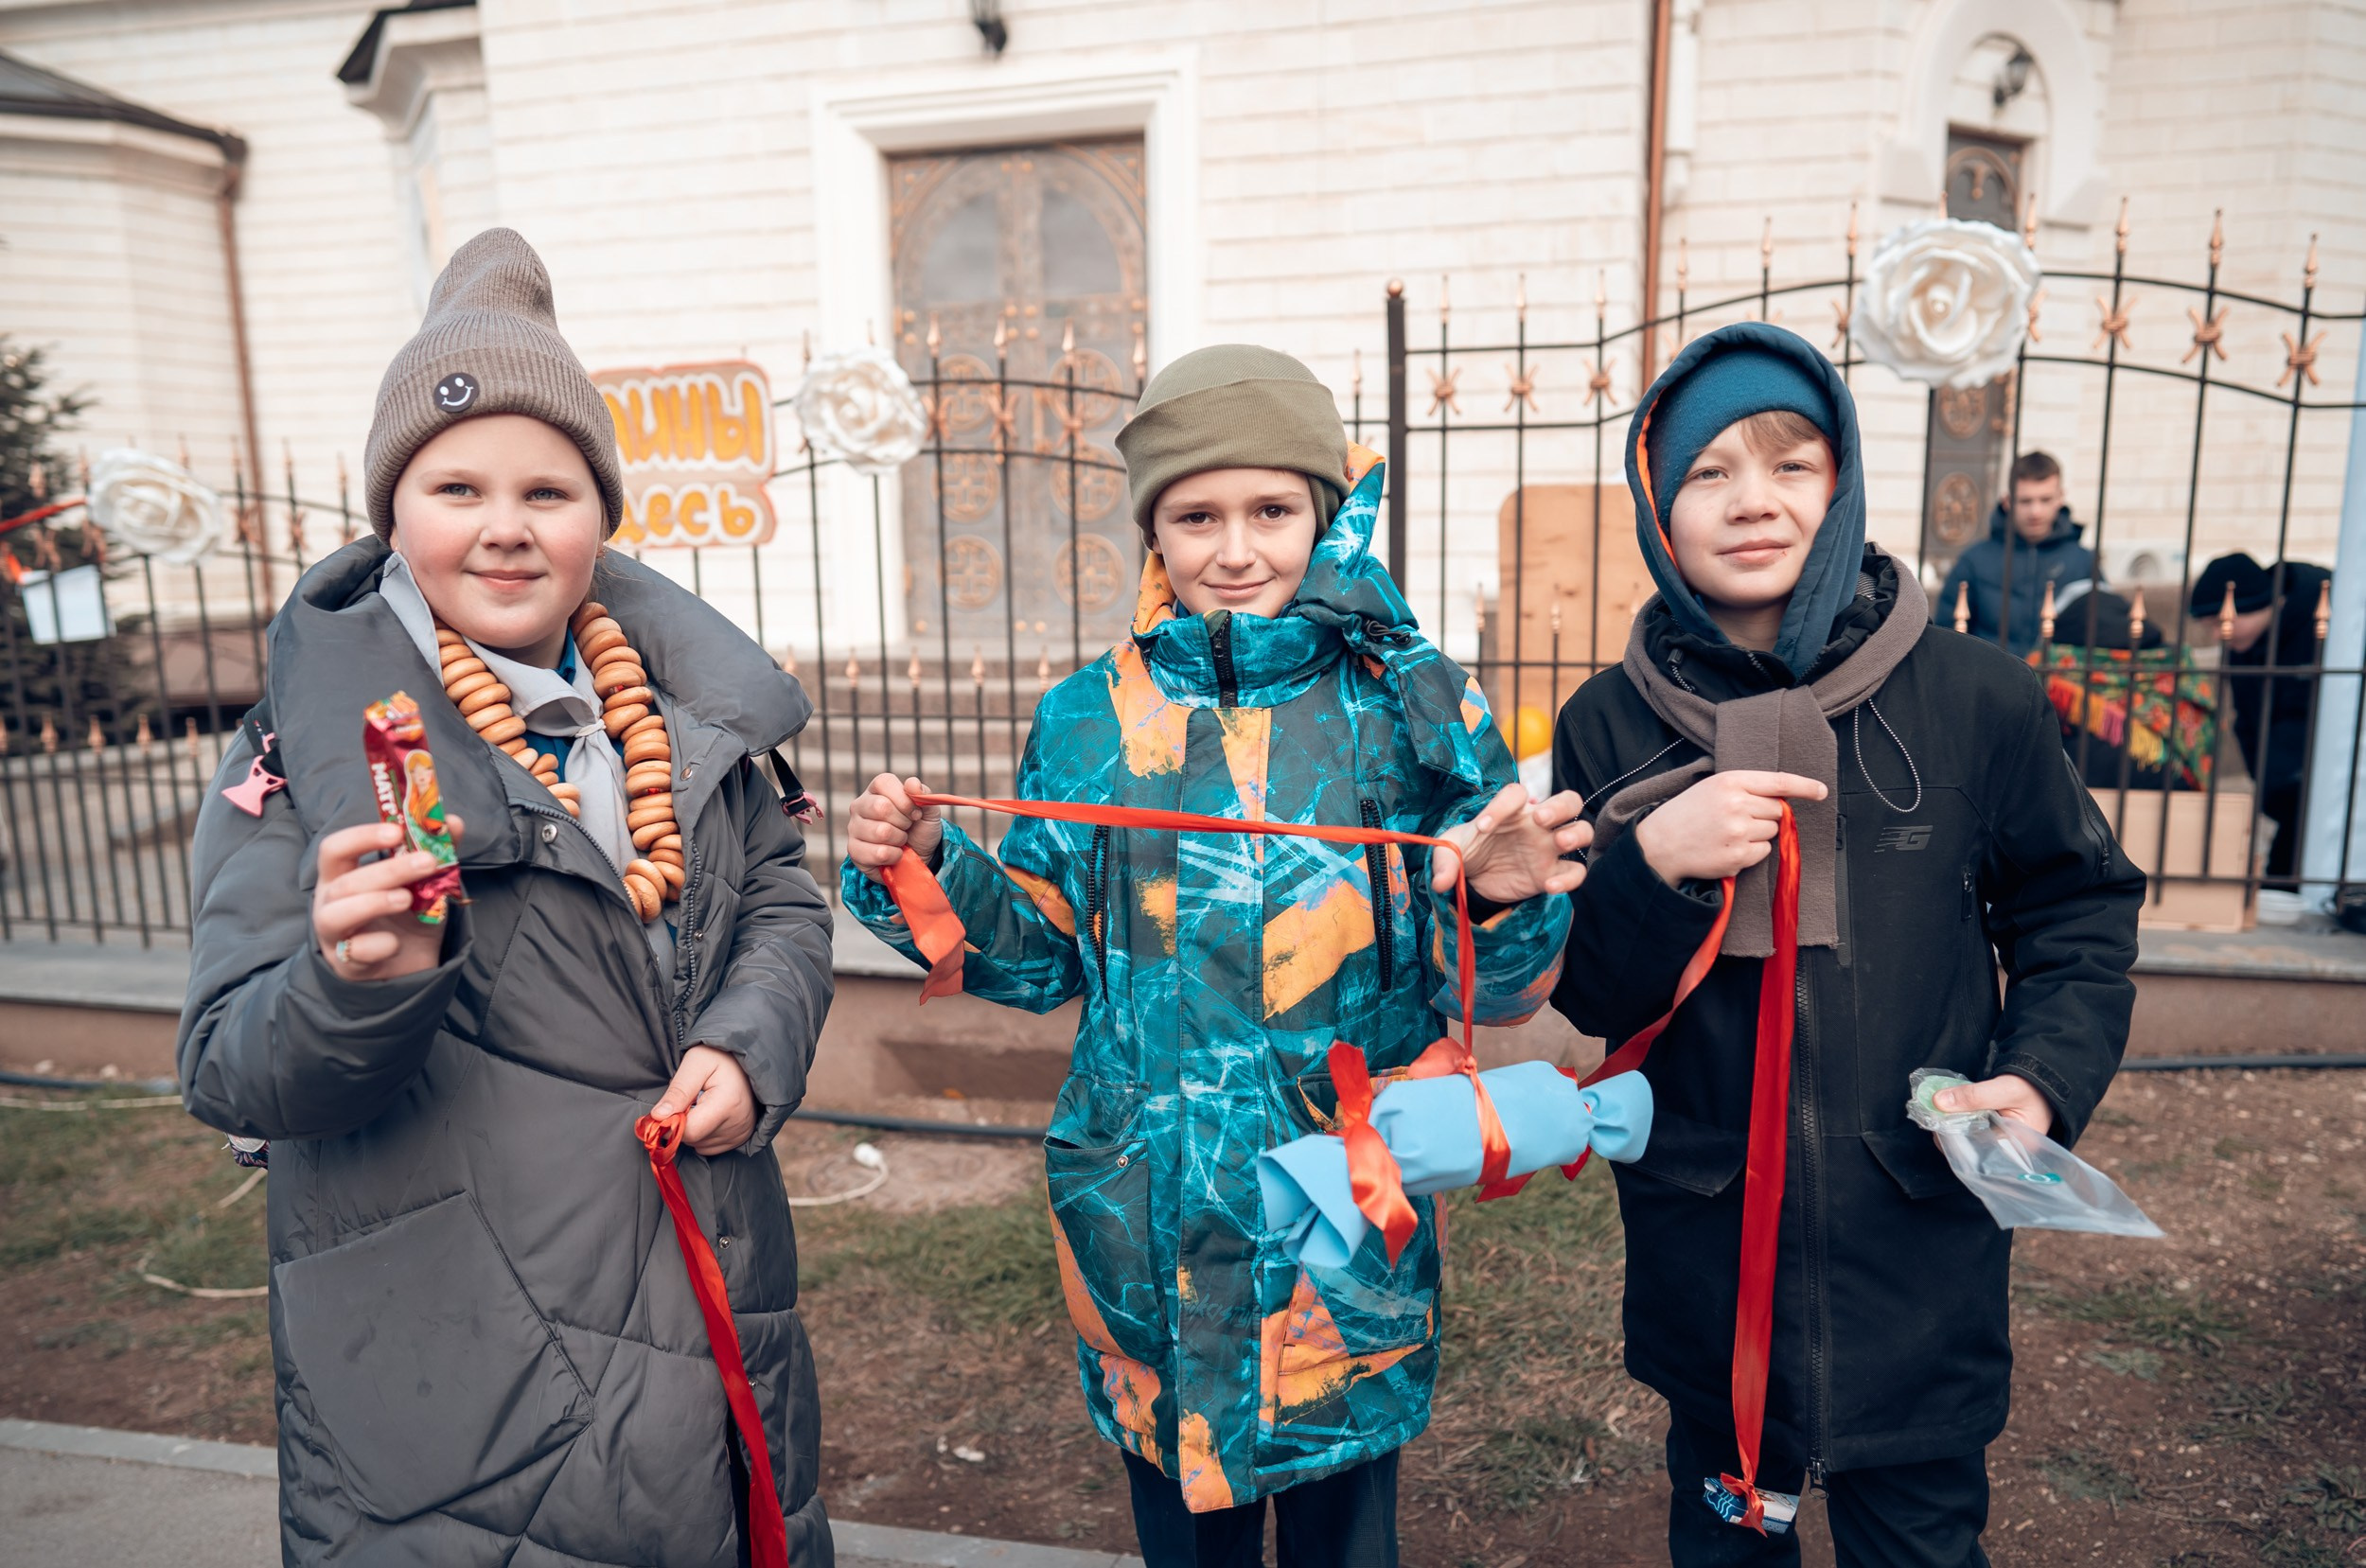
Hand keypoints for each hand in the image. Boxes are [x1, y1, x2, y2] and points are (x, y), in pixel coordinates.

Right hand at [313, 817, 464, 981]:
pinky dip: (378, 945)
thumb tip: (452, 821)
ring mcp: (334, 934)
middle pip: (346, 881)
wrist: (409, 966)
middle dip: (388, 870)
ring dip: (375, 902)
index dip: (361, 836)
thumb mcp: (425, 883)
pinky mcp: (346, 964)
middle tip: (427, 862)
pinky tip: (395, 943)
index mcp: (343, 875)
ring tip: (407, 899)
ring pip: (337, 914)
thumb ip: (436, 850)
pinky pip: (356, 952)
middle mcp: (330, 902)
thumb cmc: (407, 917)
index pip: (335, 848)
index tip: (396, 831)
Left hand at [652, 1045, 759, 1155]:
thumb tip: (658, 1117)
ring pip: (699, 1145)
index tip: (673, 1104)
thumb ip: (678, 1091)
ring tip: (702, 1104)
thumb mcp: (696, 1063)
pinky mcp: (741, 1138)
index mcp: (727, 1104)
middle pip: (693, 1139)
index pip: (689, 1132)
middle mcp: (738, 1124)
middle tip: (690, 1099)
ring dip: (693, 1128)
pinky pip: (709, 1147)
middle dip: (683, 1122)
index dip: (673, 1121)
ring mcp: (741, 1133)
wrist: (748, 1059)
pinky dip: (703, 1133)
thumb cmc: (720, 1056)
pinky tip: (709, 1114)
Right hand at [847, 774, 942, 884]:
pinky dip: (894, 856)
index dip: (905, 800)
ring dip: (899, 840)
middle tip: (906, 827)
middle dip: (903, 821)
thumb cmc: (919, 829)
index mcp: (877, 789)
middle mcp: (860, 805)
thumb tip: (912, 783)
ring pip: (881, 832)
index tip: (916, 813)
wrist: (918, 857)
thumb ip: (922, 794)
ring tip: (899, 840)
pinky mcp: (854, 850)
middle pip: (881, 807)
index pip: (884, 783)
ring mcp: (854, 827)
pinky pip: (879, 853)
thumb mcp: (928, 810)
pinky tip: (893, 854)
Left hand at [1431, 783, 1591, 902]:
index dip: (1503, 804)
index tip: (1483, 828)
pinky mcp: (1553, 872)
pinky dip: (1569, 878)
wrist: (1476, 881)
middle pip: (1568, 801)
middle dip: (1560, 806)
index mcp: (1512, 810)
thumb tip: (1439, 883)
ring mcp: (1549, 848)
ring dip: (1576, 833)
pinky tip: (1548, 885)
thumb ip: (1444, 862)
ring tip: (1559, 843)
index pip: (1517, 793)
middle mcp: (1537, 824)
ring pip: (1582, 829)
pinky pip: (1576, 871)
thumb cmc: (1468, 853)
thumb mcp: (1450, 851)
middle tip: (1540, 819)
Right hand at [1633, 771, 1826, 884]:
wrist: (1659, 845)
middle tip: (1736, 819)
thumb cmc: (1686, 814)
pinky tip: (1727, 849)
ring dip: (1757, 835)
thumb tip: (1782, 800)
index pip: (1778, 781)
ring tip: (1728, 835)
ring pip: (1772, 832)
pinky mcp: (1738, 857)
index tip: (1821, 791)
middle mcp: (1737, 804)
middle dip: (1764, 815)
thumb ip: (1745, 789)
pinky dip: (1750, 853)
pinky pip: (1762, 853)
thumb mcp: (1712, 788)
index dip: (1804, 786)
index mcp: (1730, 781)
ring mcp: (1739, 832)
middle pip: (1777, 810)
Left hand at [1936, 1073, 2054, 1137]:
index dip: (1954, 1142)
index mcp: (2015, 1148)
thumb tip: (1938, 1102)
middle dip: (1949, 1133)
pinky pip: (1970, 1127)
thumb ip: (1974, 1096)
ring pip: (1968, 1137)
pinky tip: (1948, 1109)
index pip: (1978, 1154)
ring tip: (1938, 1111)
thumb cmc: (2033, 1086)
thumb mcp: (2005, 1088)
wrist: (2044, 1074)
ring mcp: (1999, 1138)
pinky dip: (1958, 1118)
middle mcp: (2006, 1148)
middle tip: (1932, 1115)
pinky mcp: (1992, 1127)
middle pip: (1970, 1148)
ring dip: (1951, 1124)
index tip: (1936, 1125)